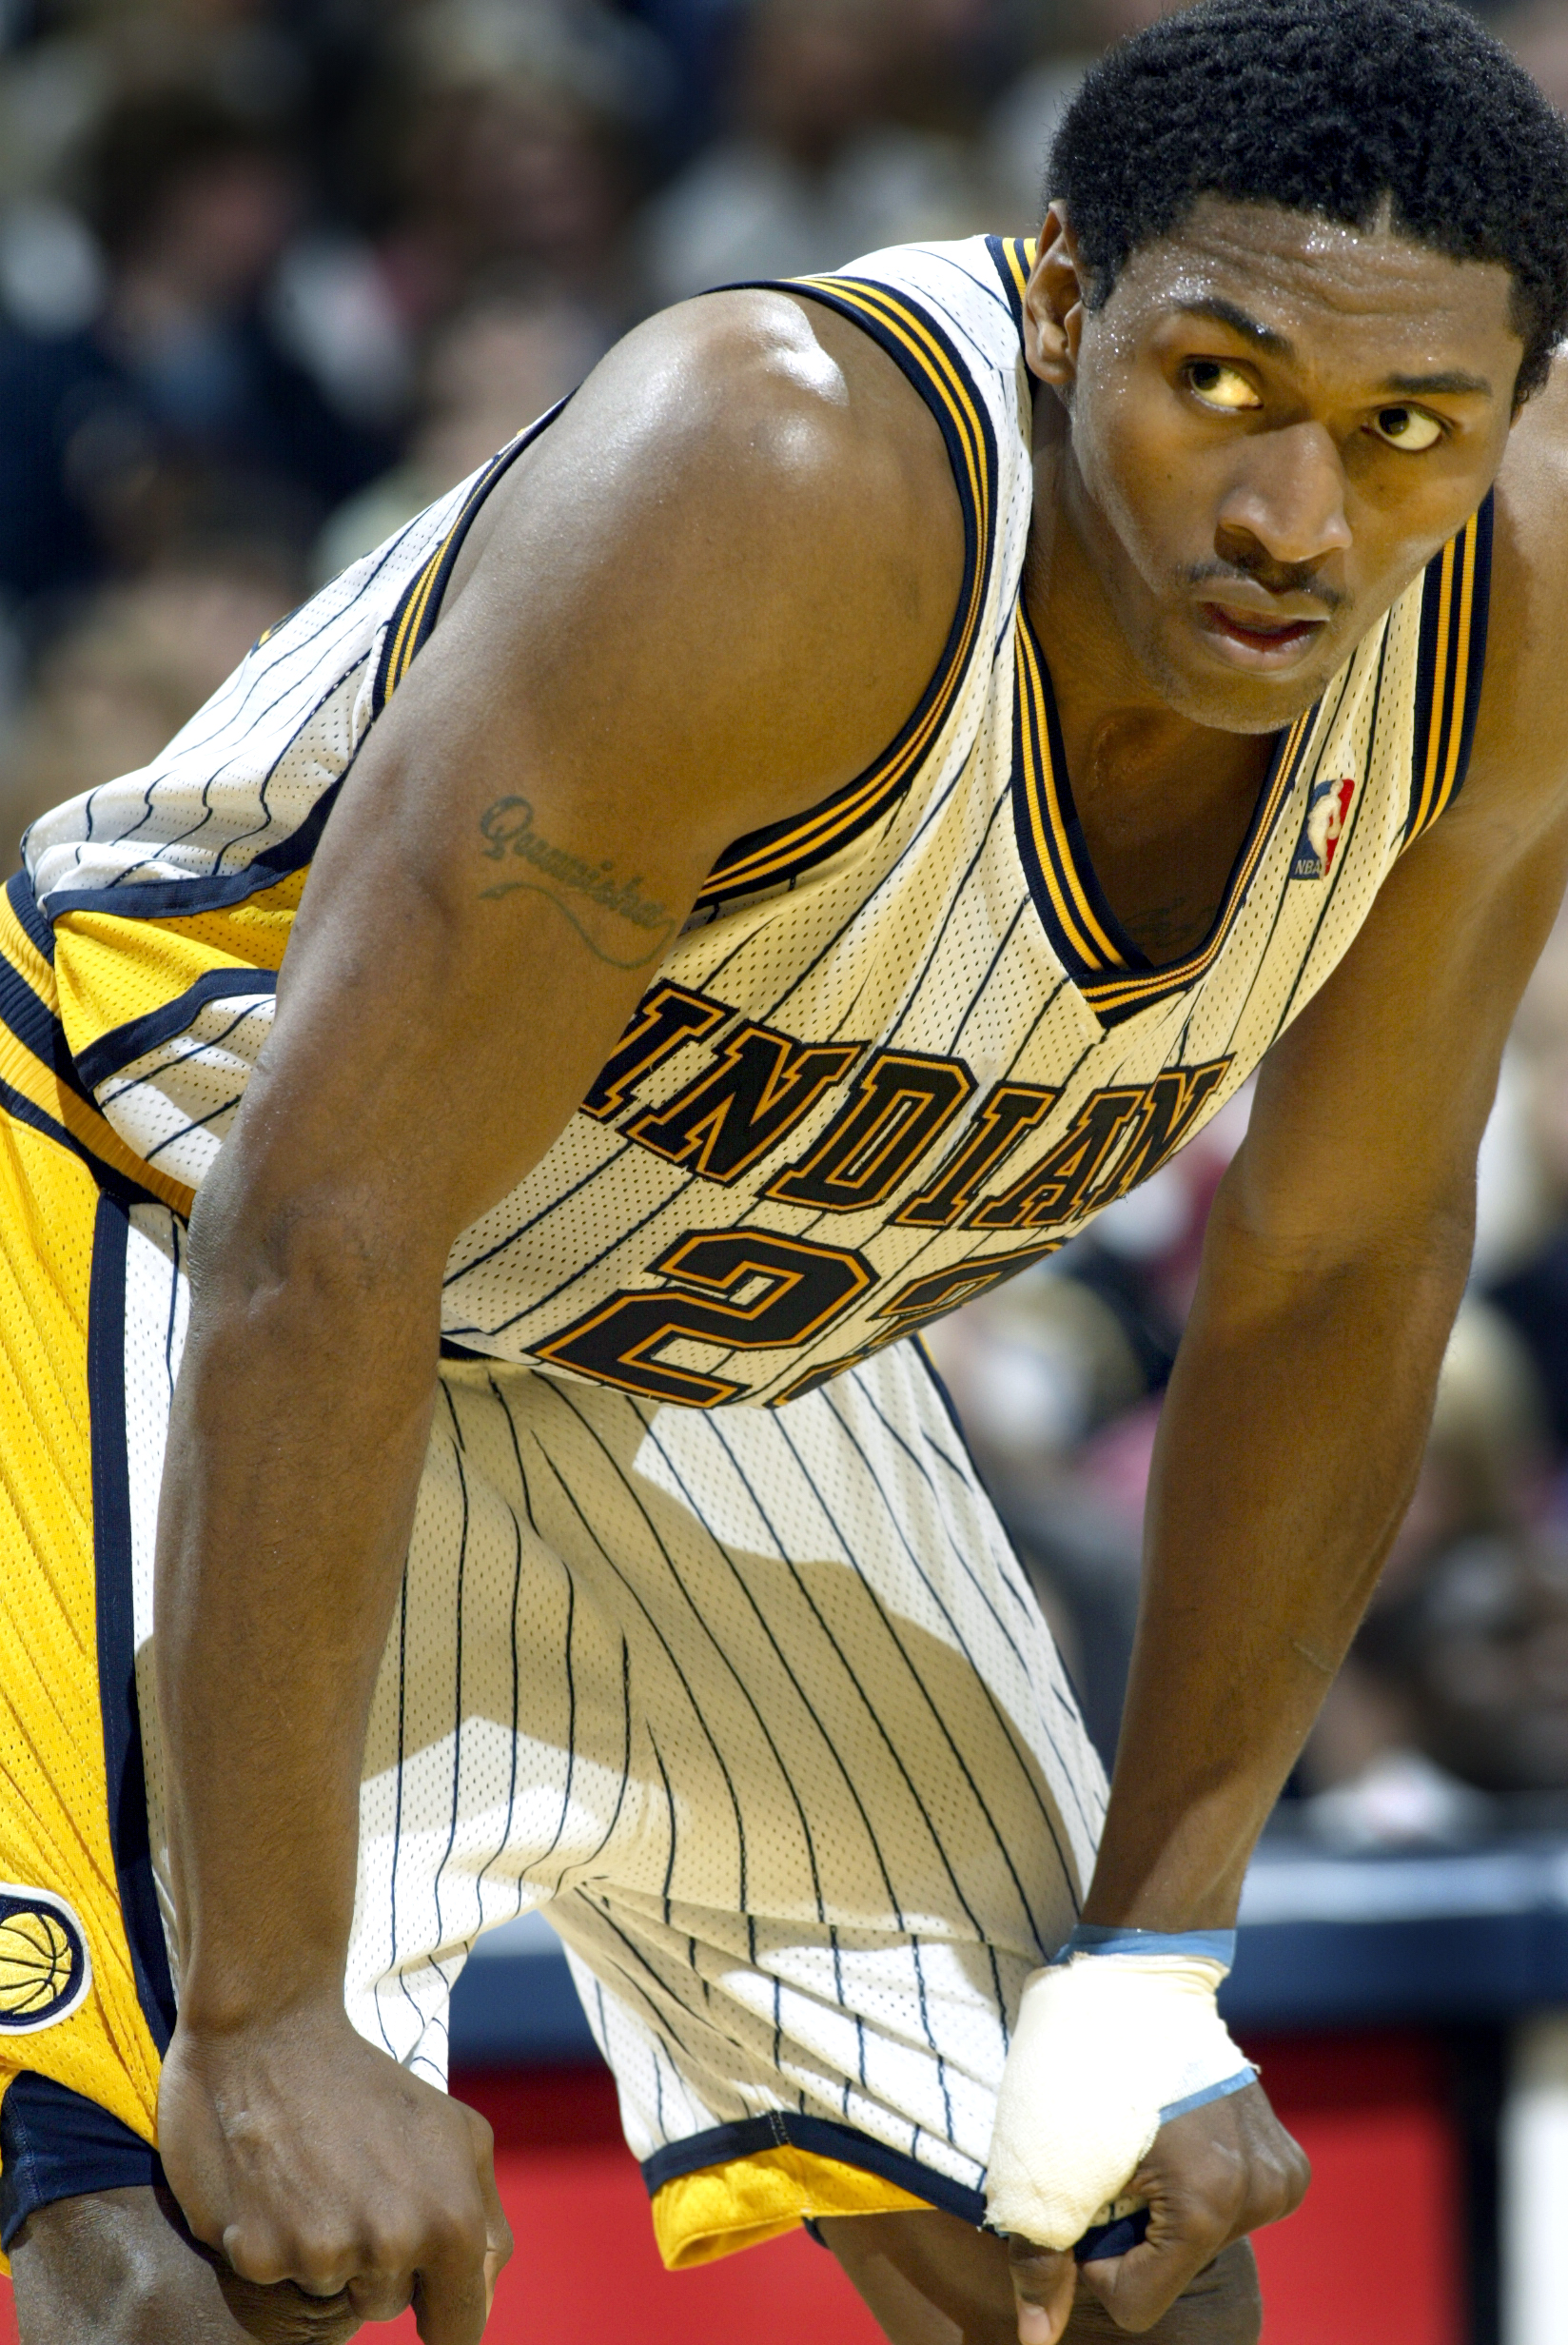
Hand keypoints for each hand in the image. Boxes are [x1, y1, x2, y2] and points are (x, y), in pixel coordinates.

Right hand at [158, 2002, 512, 2341]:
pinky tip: (273, 2183)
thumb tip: (479, 2300)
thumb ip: (485, 2221)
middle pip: (388, 2308)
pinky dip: (273, 2240)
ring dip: (326, 2249)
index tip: (431, 2320)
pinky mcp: (258, 2254)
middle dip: (378, 2262)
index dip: (444, 2323)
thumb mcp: (458, 2134)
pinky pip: (277, 2275)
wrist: (271, 2031)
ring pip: (332, 2292)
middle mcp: (393, 2245)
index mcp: (452, 2221)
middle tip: (356, 2185)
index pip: (459, 2326)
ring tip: (315, 2177)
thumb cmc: (371, 2083)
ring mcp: (322, 2254)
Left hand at [1007, 2084, 1306, 2341]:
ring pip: (1198, 2240)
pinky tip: (1173, 2130)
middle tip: (1111, 2154)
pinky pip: (1227, 2206)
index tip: (1086, 2190)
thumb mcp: (1038, 2164)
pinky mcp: (1286, 2153)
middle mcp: (1263, 2194)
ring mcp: (1280, 2172)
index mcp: (1212, 2204)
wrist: (1134, 1977)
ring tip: (1142, 2134)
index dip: (1095, 2256)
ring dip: (1161, 2203)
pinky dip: (1192, 2181)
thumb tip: (1036, 2342)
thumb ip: (1039, 2261)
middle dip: (1131, 2227)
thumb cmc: (1078, 2065)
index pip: (1137, 2301)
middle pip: (1171, 2269)